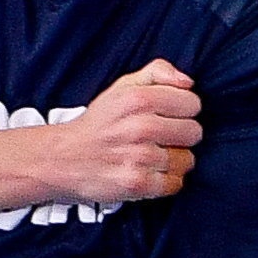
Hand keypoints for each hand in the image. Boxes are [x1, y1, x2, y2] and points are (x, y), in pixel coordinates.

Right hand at [36, 61, 202, 205]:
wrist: (63, 158)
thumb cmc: (99, 123)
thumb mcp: (122, 87)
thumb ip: (157, 73)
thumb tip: (187, 82)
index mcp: (138, 99)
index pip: (193, 103)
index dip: (183, 110)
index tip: (168, 116)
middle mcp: (140, 127)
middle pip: (194, 132)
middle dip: (180, 136)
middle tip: (159, 138)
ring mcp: (139, 157)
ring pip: (187, 160)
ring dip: (173, 161)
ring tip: (150, 156)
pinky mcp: (137, 184)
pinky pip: (176, 184)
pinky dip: (165, 182)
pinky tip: (148, 173)